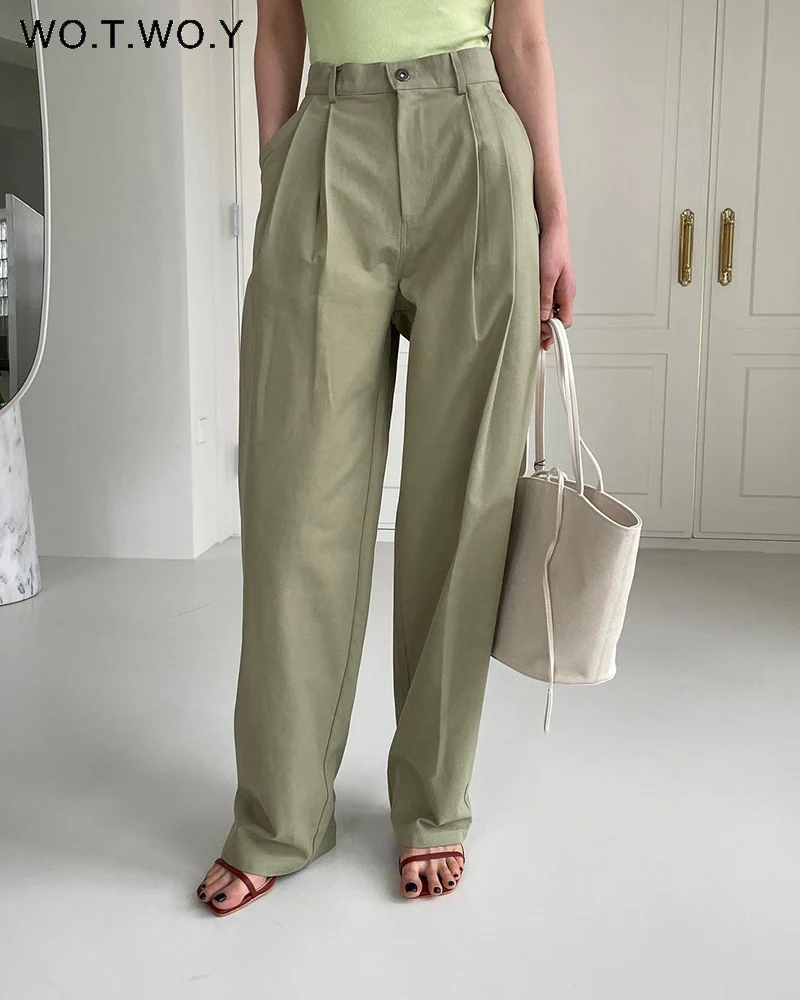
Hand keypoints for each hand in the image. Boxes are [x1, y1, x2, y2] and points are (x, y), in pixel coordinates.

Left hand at [539, 223, 575, 349]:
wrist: (553, 229)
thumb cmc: (553, 248)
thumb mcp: (547, 276)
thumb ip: (545, 298)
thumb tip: (543, 317)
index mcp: (567, 292)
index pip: (563, 321)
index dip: (553, 331)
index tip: (541, 338)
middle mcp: (565, 292)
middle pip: (558, 318)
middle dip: (547, 327)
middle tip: (533, 332)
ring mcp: (560, 287)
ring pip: (552, 309)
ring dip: (543, 316)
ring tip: (530, 319)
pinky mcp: (553, 281)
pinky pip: (548, 299)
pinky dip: (541, 305)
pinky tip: (532, 304)